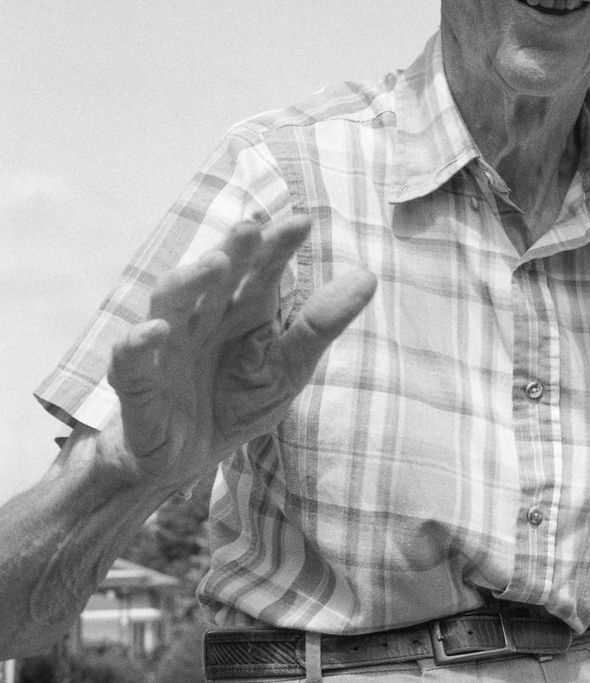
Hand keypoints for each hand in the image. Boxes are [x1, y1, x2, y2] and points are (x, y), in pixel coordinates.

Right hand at [102, 213, 375, 490]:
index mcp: (243, 312)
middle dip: (233, 249)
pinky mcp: (137, 384)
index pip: (262, 271)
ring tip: (215, 263)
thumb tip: (367, 277)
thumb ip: (319, 326)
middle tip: (253, 226)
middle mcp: (203, 318)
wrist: (187, 460)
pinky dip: (138, 344)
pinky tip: (155, 330)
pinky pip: (130, 360)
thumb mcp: (288, 368)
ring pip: (171, 303)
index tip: (303, 222)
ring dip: (190, 280)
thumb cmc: (236, 403)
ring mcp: (166, 347)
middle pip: (216, 276)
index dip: (278, 247)